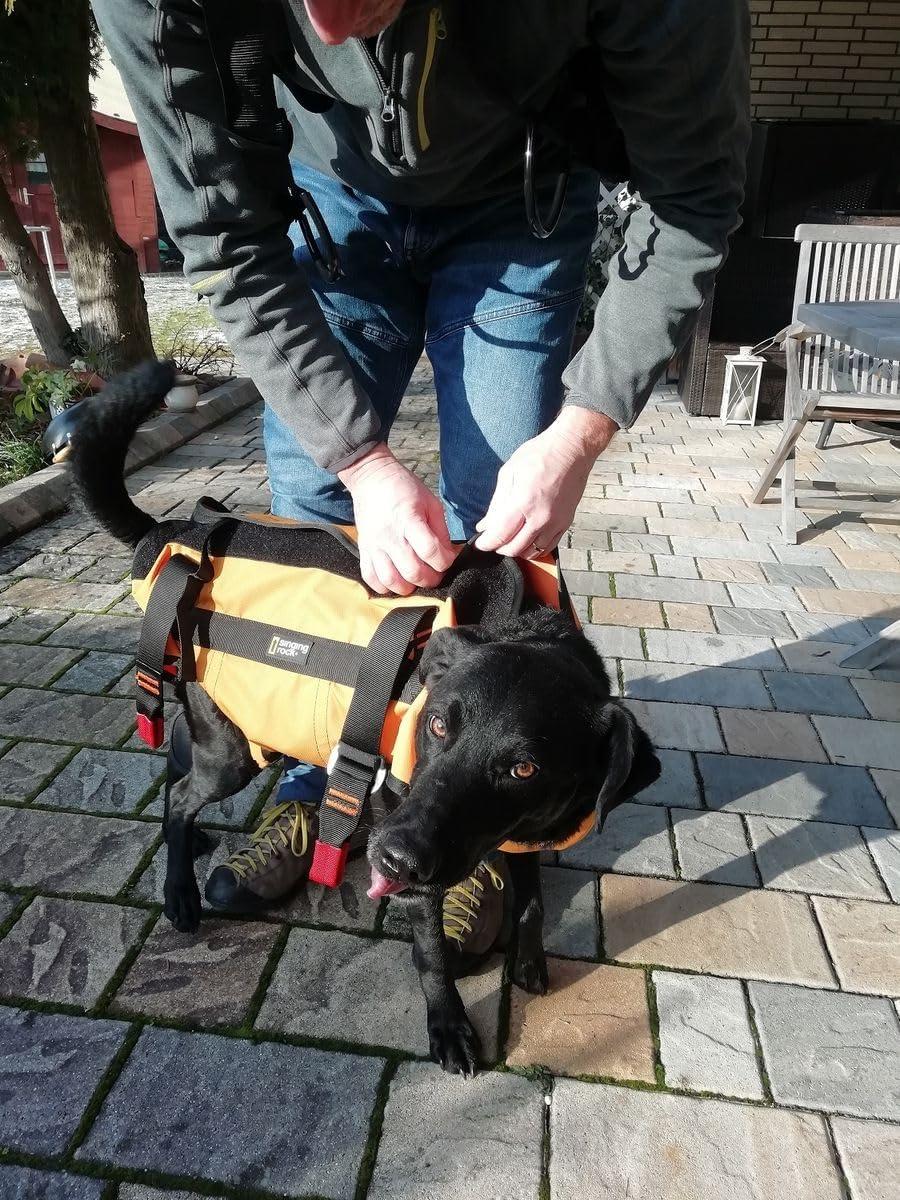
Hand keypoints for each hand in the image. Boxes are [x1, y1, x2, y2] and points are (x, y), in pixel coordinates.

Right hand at [339, 443, 455, 594]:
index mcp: (409, 520)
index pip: (430, 551)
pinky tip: (395, 580)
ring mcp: (374, 545)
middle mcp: (390, 536)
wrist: (371, 478)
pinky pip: (370, 578)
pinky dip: (384, 586)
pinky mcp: (363, 550)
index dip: (445, 562)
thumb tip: (449, 555)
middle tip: (435, 574)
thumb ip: (441, 531)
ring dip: (408, 587)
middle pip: (413, 571)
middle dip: (430, 579)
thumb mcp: (430, 503)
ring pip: (391, 580)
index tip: (448, 559)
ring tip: (415, 580)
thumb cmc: (404, 488)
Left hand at [474, 407, 617, 557]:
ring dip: (517, 550)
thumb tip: (485, 524)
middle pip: (514, 548)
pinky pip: (548, 547)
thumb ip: (496, 504)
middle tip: (493, 539)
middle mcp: (540, 517)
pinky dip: (535, 548)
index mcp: (523, 503)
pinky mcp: (566, 523)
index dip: (486, 543)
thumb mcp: (508, 473)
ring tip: (510, 539)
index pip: (499, 536)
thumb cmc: (540, 454)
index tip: (480, 543)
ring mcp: (555, 522)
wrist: (571, 449)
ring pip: (532, 551)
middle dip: (499, 547)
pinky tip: (527, 539)